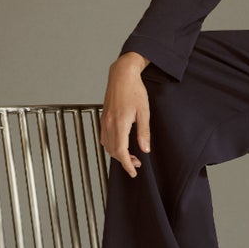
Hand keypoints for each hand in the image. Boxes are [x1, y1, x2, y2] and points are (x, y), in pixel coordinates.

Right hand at [100, 58, 154, 176]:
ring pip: (107, 145)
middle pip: (113, 151)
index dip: (127, 164)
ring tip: (130, 154)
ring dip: (117, 153)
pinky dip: (111, 145)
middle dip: (124, 160)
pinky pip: (104, 137)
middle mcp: (109, 124)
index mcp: (120, 124)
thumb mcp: (144, 112)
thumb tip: (144, 149)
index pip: (121, 151)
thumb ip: (144, 132)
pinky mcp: (103, 117)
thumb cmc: (134, 90)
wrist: (122, 75)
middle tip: (136, 163)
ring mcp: (104, 120)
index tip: (133, 172)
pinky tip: (119, 143)